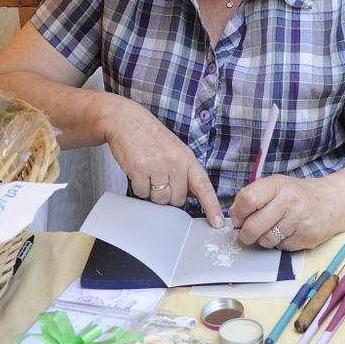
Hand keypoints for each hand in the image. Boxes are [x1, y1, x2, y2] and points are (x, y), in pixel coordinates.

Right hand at [102, 97, 223, 227]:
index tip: (217, 222)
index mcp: (187, 158)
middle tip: (160, 178)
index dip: (211, 206)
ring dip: (152, 192)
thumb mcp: (176, 150)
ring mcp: (157, 166)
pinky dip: (139, 187)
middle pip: (177, 199)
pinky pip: (142, 193)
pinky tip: (138, 172)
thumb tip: (192, 195)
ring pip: (159, 199)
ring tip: (148, 173)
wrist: (127, 121)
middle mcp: (175, 162)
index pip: (203, 186)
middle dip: (168, 195)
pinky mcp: (139, 169)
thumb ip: (185, 171)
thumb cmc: (152, 137)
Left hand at [228, 175, 344, 250]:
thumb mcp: (277, 186)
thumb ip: (254, 196)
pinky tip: (287, 233)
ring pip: (266, 240)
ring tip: (272, 230)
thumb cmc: (299, 194)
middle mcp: (289, 201)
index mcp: (278, 185)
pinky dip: (279, 244)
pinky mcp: (307, 238)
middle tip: (245, 235)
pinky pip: (281, 248)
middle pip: (254, 225)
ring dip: (263, 239)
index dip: (238, 213)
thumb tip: (234, 216)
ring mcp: (300, 221)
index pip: (248, 199)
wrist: (334, 202)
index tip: (238, 219)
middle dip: (245, 234)